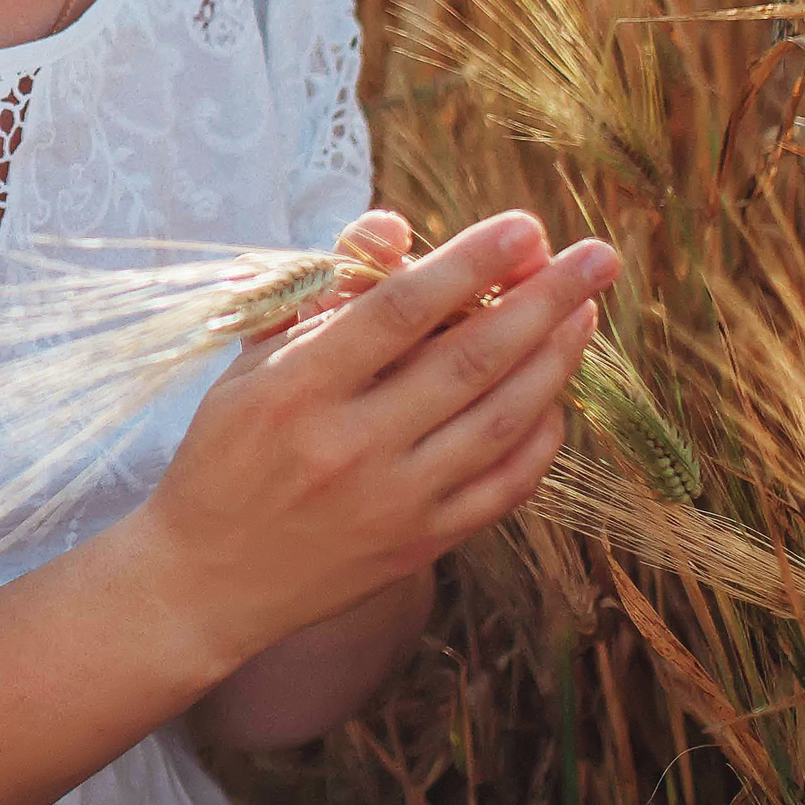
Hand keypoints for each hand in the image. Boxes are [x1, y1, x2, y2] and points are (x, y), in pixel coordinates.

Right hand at [129, 211, 616, 673]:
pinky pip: (504, 486)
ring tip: (586, 310)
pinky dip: (540, 437)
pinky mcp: (421, 543)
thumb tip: (396, 227)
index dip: (468, 263)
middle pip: (468, 360)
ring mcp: (393, 500)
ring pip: (498, 420)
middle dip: (542, 301)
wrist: (209, 577)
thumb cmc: (229, 448)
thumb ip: (325, 289)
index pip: (399, 310)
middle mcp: (351, 445)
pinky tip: (555, 393)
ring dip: (554, 360)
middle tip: (594, 257)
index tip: (523, 227)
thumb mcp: (253, 357)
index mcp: (298, 388)